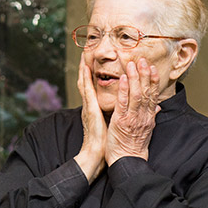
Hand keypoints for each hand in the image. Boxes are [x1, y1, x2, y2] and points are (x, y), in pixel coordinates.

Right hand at [74, 57, 106, 182]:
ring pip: (84, 84)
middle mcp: (89, 106)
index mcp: (95, 109)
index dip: (92, 76)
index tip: (93, 65)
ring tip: (83, 56)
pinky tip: (85, 69)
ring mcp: (88, 106)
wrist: (97, 153)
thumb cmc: (107, 142)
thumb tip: (125, 108)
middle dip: (85, 69)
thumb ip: (116, 114)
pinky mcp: (89, 109)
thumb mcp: (113, 124)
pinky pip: (86, 90)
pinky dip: (85, 79)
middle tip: (85, 55)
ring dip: (83, 70)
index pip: (93, 89)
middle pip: (86, 83)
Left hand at [105, 58, 159, 165]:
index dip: (153, 81)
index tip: (153, 68)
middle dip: (145, 74)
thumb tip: (157, 107)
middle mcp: (143, 116)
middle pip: (146, 91)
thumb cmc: (134, 147)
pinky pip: (123, 103)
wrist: (128, 161)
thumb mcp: (147, 130)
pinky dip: (124, 90)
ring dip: (135, 78)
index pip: (152, 95)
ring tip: (132, 64)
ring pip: (136, 94)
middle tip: (143, 60)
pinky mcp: (121, 121)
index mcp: (149, 117)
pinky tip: (124, 79)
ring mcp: (132, 118)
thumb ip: (151, 116)